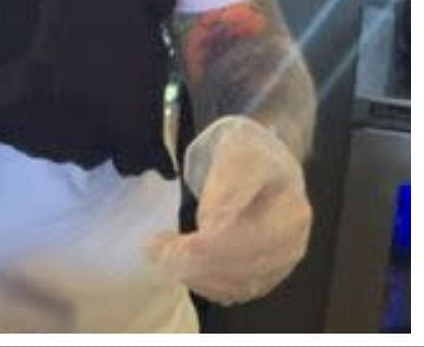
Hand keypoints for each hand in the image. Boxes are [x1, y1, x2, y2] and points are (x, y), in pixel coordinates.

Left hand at [145, 116, 311, 304]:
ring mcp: (280, 264)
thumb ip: (227, 187)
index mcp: (291, 214)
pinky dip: (204, 285)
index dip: (208, 246)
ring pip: (238, 285)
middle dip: (194, 262)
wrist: (263, 163)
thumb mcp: (237, 154)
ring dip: (195, 275)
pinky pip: (236, 291)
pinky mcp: (264, 274)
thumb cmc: (249, 154)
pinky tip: (179, 269)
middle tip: (153, 250)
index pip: (249, 240)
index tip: (169, 243)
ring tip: (159, 256)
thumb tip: (212, 224)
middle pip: (243, 267)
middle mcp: (291, 246)